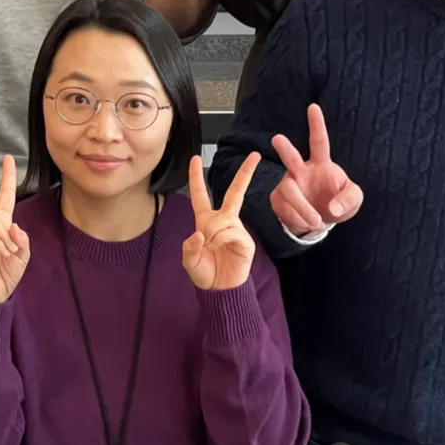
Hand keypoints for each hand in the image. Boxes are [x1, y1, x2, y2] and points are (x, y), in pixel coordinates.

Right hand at [0, 154, 29, 303]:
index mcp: (0, 222)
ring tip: (10, 251)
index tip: (8, 158)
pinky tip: (4, 254)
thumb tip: (13, 225)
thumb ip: (22, 237)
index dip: (7, 177)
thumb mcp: (23, 253)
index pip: (5, 195)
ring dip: (5, 237)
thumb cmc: (8, 272)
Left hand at [184, 152, 259, 289]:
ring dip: (213, 235)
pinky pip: (231, 232)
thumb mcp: (189, 259)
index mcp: (206, 220)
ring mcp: (235, 228)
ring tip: (211, 248)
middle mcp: (222, 220)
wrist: (220, 289)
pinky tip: (220, 248)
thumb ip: (190, 246)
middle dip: (245, 173)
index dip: (196, 176)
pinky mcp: (245, 240)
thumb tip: (200, 234)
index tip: (195, 158)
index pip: (200, 194)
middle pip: (234, 192)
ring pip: (223, 220)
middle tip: (255, 155)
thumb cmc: (205, 271)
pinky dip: (221, 240)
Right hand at [269, 104, 362, 235]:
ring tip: (316, 220)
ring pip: (289, 190)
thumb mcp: (354, 199)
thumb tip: (333, 207)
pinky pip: (285, 208)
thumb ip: (350, 200)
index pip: (319, 141)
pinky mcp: (278, 199)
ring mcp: (288, 184)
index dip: (316, 125)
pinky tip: (307, 222)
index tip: (314, 107)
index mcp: (321, 164)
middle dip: (284, 148)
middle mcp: (301, 170)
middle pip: (291, 157)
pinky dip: (298, 219)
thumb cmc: (338, 202)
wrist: (320, 221)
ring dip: (303, 208)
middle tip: (278, 139)